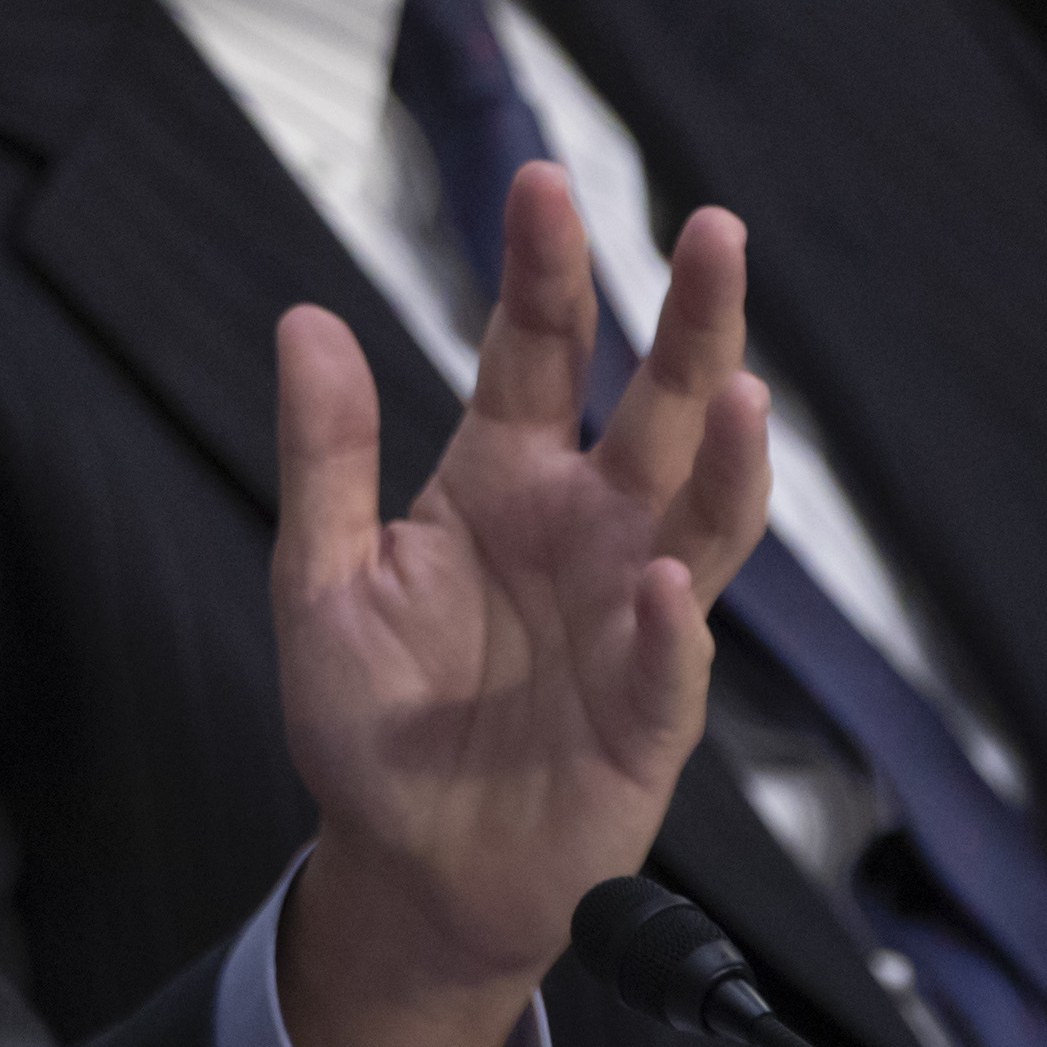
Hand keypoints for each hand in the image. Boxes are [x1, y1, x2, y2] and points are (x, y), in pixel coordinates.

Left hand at [271, 174, 772, 1046]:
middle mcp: (587, 527)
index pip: (538, 351)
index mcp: (504, 478)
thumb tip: (304, 321)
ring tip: (742, 394)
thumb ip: (326, 456)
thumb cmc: (374, 719)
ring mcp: (632, 614)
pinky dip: (672, 626)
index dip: (544, 269)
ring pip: (704, 515)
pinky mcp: (649, 713)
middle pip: (656, 405)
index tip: (540, 180)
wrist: (410, 866)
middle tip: (714, 229)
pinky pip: (671, 661)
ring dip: (729, 459)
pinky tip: (663, 581)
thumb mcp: (322, 578)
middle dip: (692, 320)